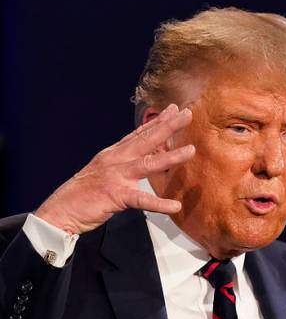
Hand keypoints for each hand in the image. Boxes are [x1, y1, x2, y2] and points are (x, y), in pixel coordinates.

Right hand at [35, 104, 194, 234]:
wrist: (61, 209)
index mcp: (114, 154)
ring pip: (147, 164)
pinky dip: (158, 204)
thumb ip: (124, 162)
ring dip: (170, 157)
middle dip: (168, 126)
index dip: (158, 121)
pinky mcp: (115, 195)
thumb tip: (144, 156)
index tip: (174, 109)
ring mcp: (115, 176)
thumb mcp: (106, 170)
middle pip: (146, 140)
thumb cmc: (85, 193)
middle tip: (187, 114)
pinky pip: (141, 200)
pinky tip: (174, 205)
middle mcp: (115, 160)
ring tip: (191, 151)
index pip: (139, 134)